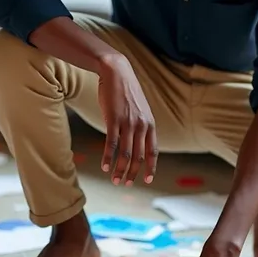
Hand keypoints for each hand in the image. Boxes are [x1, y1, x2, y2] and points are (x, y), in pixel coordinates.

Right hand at [98, 54, 157, 185]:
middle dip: (132, 173)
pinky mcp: (113, 120)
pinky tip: (105, 166)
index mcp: (150, 124)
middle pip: (138, 156)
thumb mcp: (139, 109)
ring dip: (120, 169)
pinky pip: (111, 144)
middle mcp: (141, 125)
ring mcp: (128, 123)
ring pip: (125, 153)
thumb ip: (140, 125)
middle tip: (125, 184)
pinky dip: (108, 157)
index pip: (153, 151)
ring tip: (115, 180)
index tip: (147, 180)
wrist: (117, 72)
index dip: (151, 167)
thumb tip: (135, 142)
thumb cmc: (126, 91)